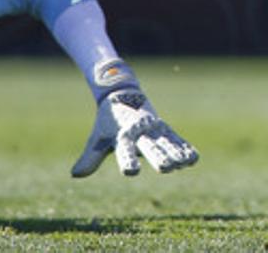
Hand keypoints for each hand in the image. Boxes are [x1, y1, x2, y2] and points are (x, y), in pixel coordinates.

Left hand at [71, 89, 198, 177]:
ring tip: (183, 164)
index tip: (131, 172)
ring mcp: (154, 128)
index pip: (124, 151)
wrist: (122, 92)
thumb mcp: (98, 137)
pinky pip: (175, 139)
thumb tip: (74, 175)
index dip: (128, 160)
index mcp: (122, 134)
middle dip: (158, 157)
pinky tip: (193, 159)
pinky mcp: (163, 127)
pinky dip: (184, 148)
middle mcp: (140, 131)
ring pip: (166, 142)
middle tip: (165, 168)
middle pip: (150, 146)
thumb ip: (90, 158)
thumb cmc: (108, 120)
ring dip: (175, 153)